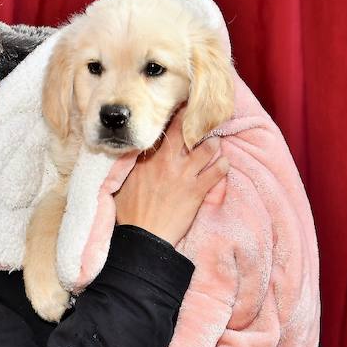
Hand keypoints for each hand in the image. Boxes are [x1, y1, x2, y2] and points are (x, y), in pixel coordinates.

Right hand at [113, 107, 229, 245]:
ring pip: (207, 148)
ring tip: (215, 142)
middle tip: (206, 117)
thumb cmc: (130, 214)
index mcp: (148, 159)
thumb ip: (130, 166)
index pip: (164, 129)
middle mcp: (167, 162)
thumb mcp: (122, 184)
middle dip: (197, 122)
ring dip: (213, 144)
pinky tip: (224, 164)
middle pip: (187, 132)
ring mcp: (184, 175)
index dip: (177, 117)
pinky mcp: (197, 191)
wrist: (144, 237)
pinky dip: (223, 166)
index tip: (183, 109)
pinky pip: (216, 172)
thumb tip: (131, 154)